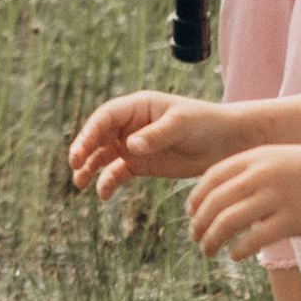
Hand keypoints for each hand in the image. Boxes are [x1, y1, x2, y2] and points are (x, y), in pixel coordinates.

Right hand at [69, 88, 251, 195]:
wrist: (226, 143)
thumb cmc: (205, 124)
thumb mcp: (181, 125)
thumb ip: (155, 135)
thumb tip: (129, 146)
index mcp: (139, 106)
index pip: (107, 116)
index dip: (90, 132)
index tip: (81, 150)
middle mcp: (131, 125)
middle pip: (99, 135)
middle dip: (84, 150)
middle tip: (74, 166)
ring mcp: (135, 145)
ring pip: (104, 155)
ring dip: (90, 168)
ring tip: (80, 183)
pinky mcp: (142, 164)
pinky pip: (118, 173)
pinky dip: (108, 182)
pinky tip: (103, 194)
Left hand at [188, 142, 300, 260]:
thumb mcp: (282, 159)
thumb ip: (255, 171)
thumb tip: (227, 193)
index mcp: (258, 157)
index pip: (212, 178)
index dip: (196, 197)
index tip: (191, 213)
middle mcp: (263, 175)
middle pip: (214, 202)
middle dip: (199, 223)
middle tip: (196, 237)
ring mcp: (277, 198)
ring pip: (227, 222)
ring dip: (212, 239)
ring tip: (208, 251)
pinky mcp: (292, 222)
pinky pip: (253, 240)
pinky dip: (237, 250)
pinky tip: (235, 256)